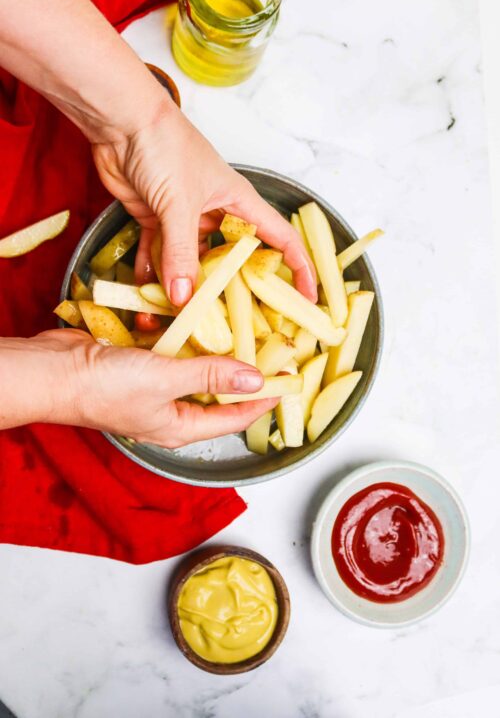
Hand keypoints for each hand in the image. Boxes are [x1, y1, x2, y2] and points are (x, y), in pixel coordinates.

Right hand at [3, 329, 276, 446]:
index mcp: (182, 427)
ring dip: (217, 351)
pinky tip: (201, 318)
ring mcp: (155, 386)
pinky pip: (174, 351)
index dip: (263, 399)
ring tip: (244, 328)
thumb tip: (256, 380)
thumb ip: (212, 378)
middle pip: (219, 394)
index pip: (235, 418)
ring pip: (197, 369)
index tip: (287, 376)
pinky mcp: (141, 363)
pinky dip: (188, 337)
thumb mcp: (166, 381)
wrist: (52, 371)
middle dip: (244, 372)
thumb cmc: (104, 387)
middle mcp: (172, 411)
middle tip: (269, 346)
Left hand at [92, 98, 317, 305]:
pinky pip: (159, 257)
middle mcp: (217, 214)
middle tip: (234, 323)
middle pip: (234, 261)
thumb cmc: (164, 144)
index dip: (298, 269)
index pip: (281, 239)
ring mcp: (185, 220)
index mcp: (239, 203)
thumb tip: (184, 297)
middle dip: (234, 291)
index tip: (306, 299)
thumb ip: (181, 251)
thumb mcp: (180, 202)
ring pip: (192, 264)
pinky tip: (146, 301)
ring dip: (184, 289)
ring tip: (181, 321)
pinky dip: (153, 277)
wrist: (119, 120)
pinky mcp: (157, 222)